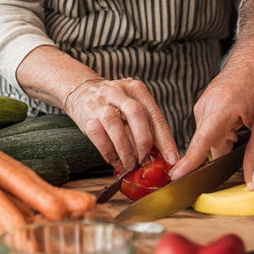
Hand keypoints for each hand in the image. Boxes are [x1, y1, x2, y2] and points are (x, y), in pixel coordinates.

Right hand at [62, 78, 177, 172]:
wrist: (82, 90)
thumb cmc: (114, 102)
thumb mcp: (133, 104)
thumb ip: (146, 124)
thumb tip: (162, 153)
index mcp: (137, 90)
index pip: (155, 115)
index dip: (165, 139)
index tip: (171, 157)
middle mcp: (120, 93)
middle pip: (136, 114)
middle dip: (143, 141)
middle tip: (145, 159)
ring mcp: (101, 103)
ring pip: (115, 125)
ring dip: (125, 149)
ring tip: (129, 163)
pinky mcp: (87, 115)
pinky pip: (98, 135)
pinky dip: (108, 152)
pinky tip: (114, 159)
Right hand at [171, 52, 253, 182]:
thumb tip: (252, 180)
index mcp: (220, 107)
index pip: (202, 141)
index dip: (189, 161)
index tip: (176, 176)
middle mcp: (205, 106)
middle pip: (210, 145)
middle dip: (229, 150)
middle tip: (250, 134)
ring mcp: (202, 106)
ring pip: (212, 139)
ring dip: (229, 139)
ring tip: (247, 121)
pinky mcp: (203, 107)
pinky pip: (211, 130)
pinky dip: (225, 131)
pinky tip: (240, 119)